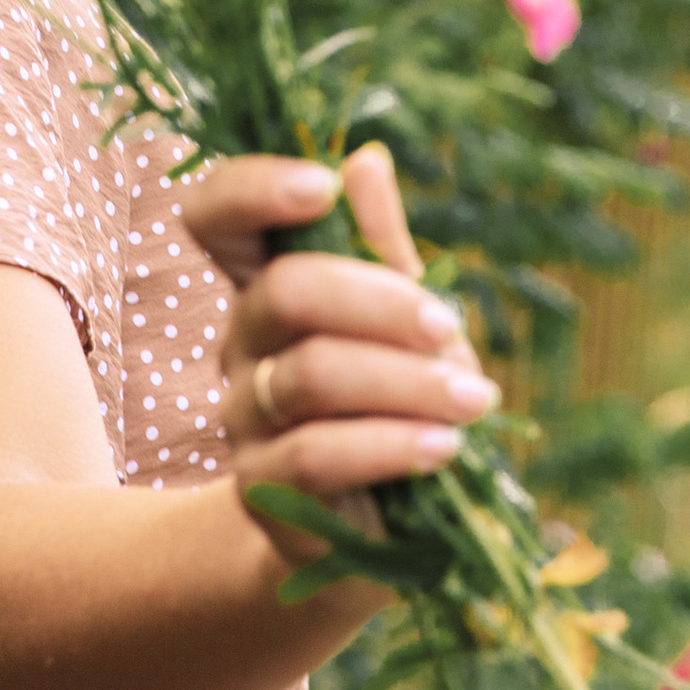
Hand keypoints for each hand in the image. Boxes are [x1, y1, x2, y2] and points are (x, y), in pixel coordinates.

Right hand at [190, 141, 497, 502]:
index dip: (254, 189)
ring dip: (406, 382)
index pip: (217, 215)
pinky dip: (391, 444)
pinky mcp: (260, 488)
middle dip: (379, 302)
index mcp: (268, 283)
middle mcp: (240, 340)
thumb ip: (380, 249)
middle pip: (285, 291)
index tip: (323, 186)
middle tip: (447, 328)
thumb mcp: (403, 320)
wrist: (375, 529)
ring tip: (472, 399)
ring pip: (310, 374)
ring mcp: (242, 414)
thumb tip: (367, 160)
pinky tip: (444, 446)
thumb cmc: (395, 402)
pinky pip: (318, 455)